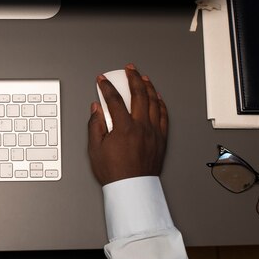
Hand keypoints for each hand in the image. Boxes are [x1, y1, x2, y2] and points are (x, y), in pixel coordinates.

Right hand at [88, 64, 167, 185]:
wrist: (132, 188)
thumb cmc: (114, 172)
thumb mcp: (95, 148)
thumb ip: (95, 125)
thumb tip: (96, 109)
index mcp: (124, 128)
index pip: (114, 99)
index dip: (106, 87)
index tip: (102, 81)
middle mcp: (141, 126)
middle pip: (138, 94)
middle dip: (132, 78)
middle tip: (128, 70)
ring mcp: (153, 132)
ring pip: (154, 102)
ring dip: (148, 86)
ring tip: (143, 78)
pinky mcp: (161, 138)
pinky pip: (163, 115)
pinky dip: (160, 103)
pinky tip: (157, 97)